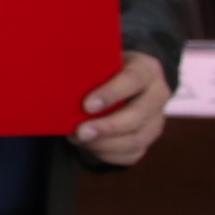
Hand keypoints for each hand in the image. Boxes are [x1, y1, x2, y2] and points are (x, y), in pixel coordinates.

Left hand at [70, 50, 172, 165]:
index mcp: (147, 69)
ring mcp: (157, 120)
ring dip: (104, 144)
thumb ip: (88, 68)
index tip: (86, 106)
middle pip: (138, 115)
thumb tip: (56, 78)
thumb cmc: (104, 69)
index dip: (111, 94)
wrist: (123, 83)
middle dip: (107, 127)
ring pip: (136, 139)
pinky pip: (131, 154)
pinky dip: (107, 154)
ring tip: (77, 139)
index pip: (133, 80)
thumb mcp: (100, 60)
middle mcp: (158, 95)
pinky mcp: (148, 139)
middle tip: (80, 132)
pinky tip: (88, 147)